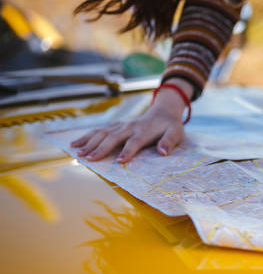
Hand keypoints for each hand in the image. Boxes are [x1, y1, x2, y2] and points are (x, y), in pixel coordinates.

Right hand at [70, 80, 190, 162]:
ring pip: (102, 133)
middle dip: (101, 148)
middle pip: (113, 137)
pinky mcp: (115, 126)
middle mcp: (130, 127)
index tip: (120, 162)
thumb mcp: (175, 133)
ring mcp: (120, 125)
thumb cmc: (170, 126)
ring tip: (78, 153)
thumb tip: (163, 152)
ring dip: (89, 142)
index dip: (128, 151)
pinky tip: (74, 144)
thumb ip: (169, 142)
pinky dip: (86, 136)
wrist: (162, 112)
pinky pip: (98, 130)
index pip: (135, 142)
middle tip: (89, 159)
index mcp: (144, 131)